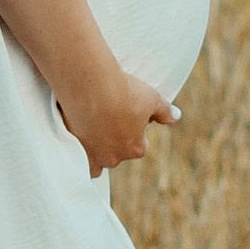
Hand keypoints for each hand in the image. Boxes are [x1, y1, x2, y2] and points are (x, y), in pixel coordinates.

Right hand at [57, 67, 178, 175]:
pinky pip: (78, 160)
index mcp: (135, 148)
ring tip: (92, 130)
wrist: (90, 86)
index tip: (128, 116)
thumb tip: (176, 117)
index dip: (134, 131)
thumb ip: (164, 111)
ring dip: (97, 151)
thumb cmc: (124, 91)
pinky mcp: (73, 149)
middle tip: (108, 118)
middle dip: (114, 141)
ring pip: (97, 163)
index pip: (139, 146)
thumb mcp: (152, 97)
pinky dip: (79, 153)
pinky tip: (78, 137)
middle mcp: (114, 158)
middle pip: (117, 154)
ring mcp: (92, 156)